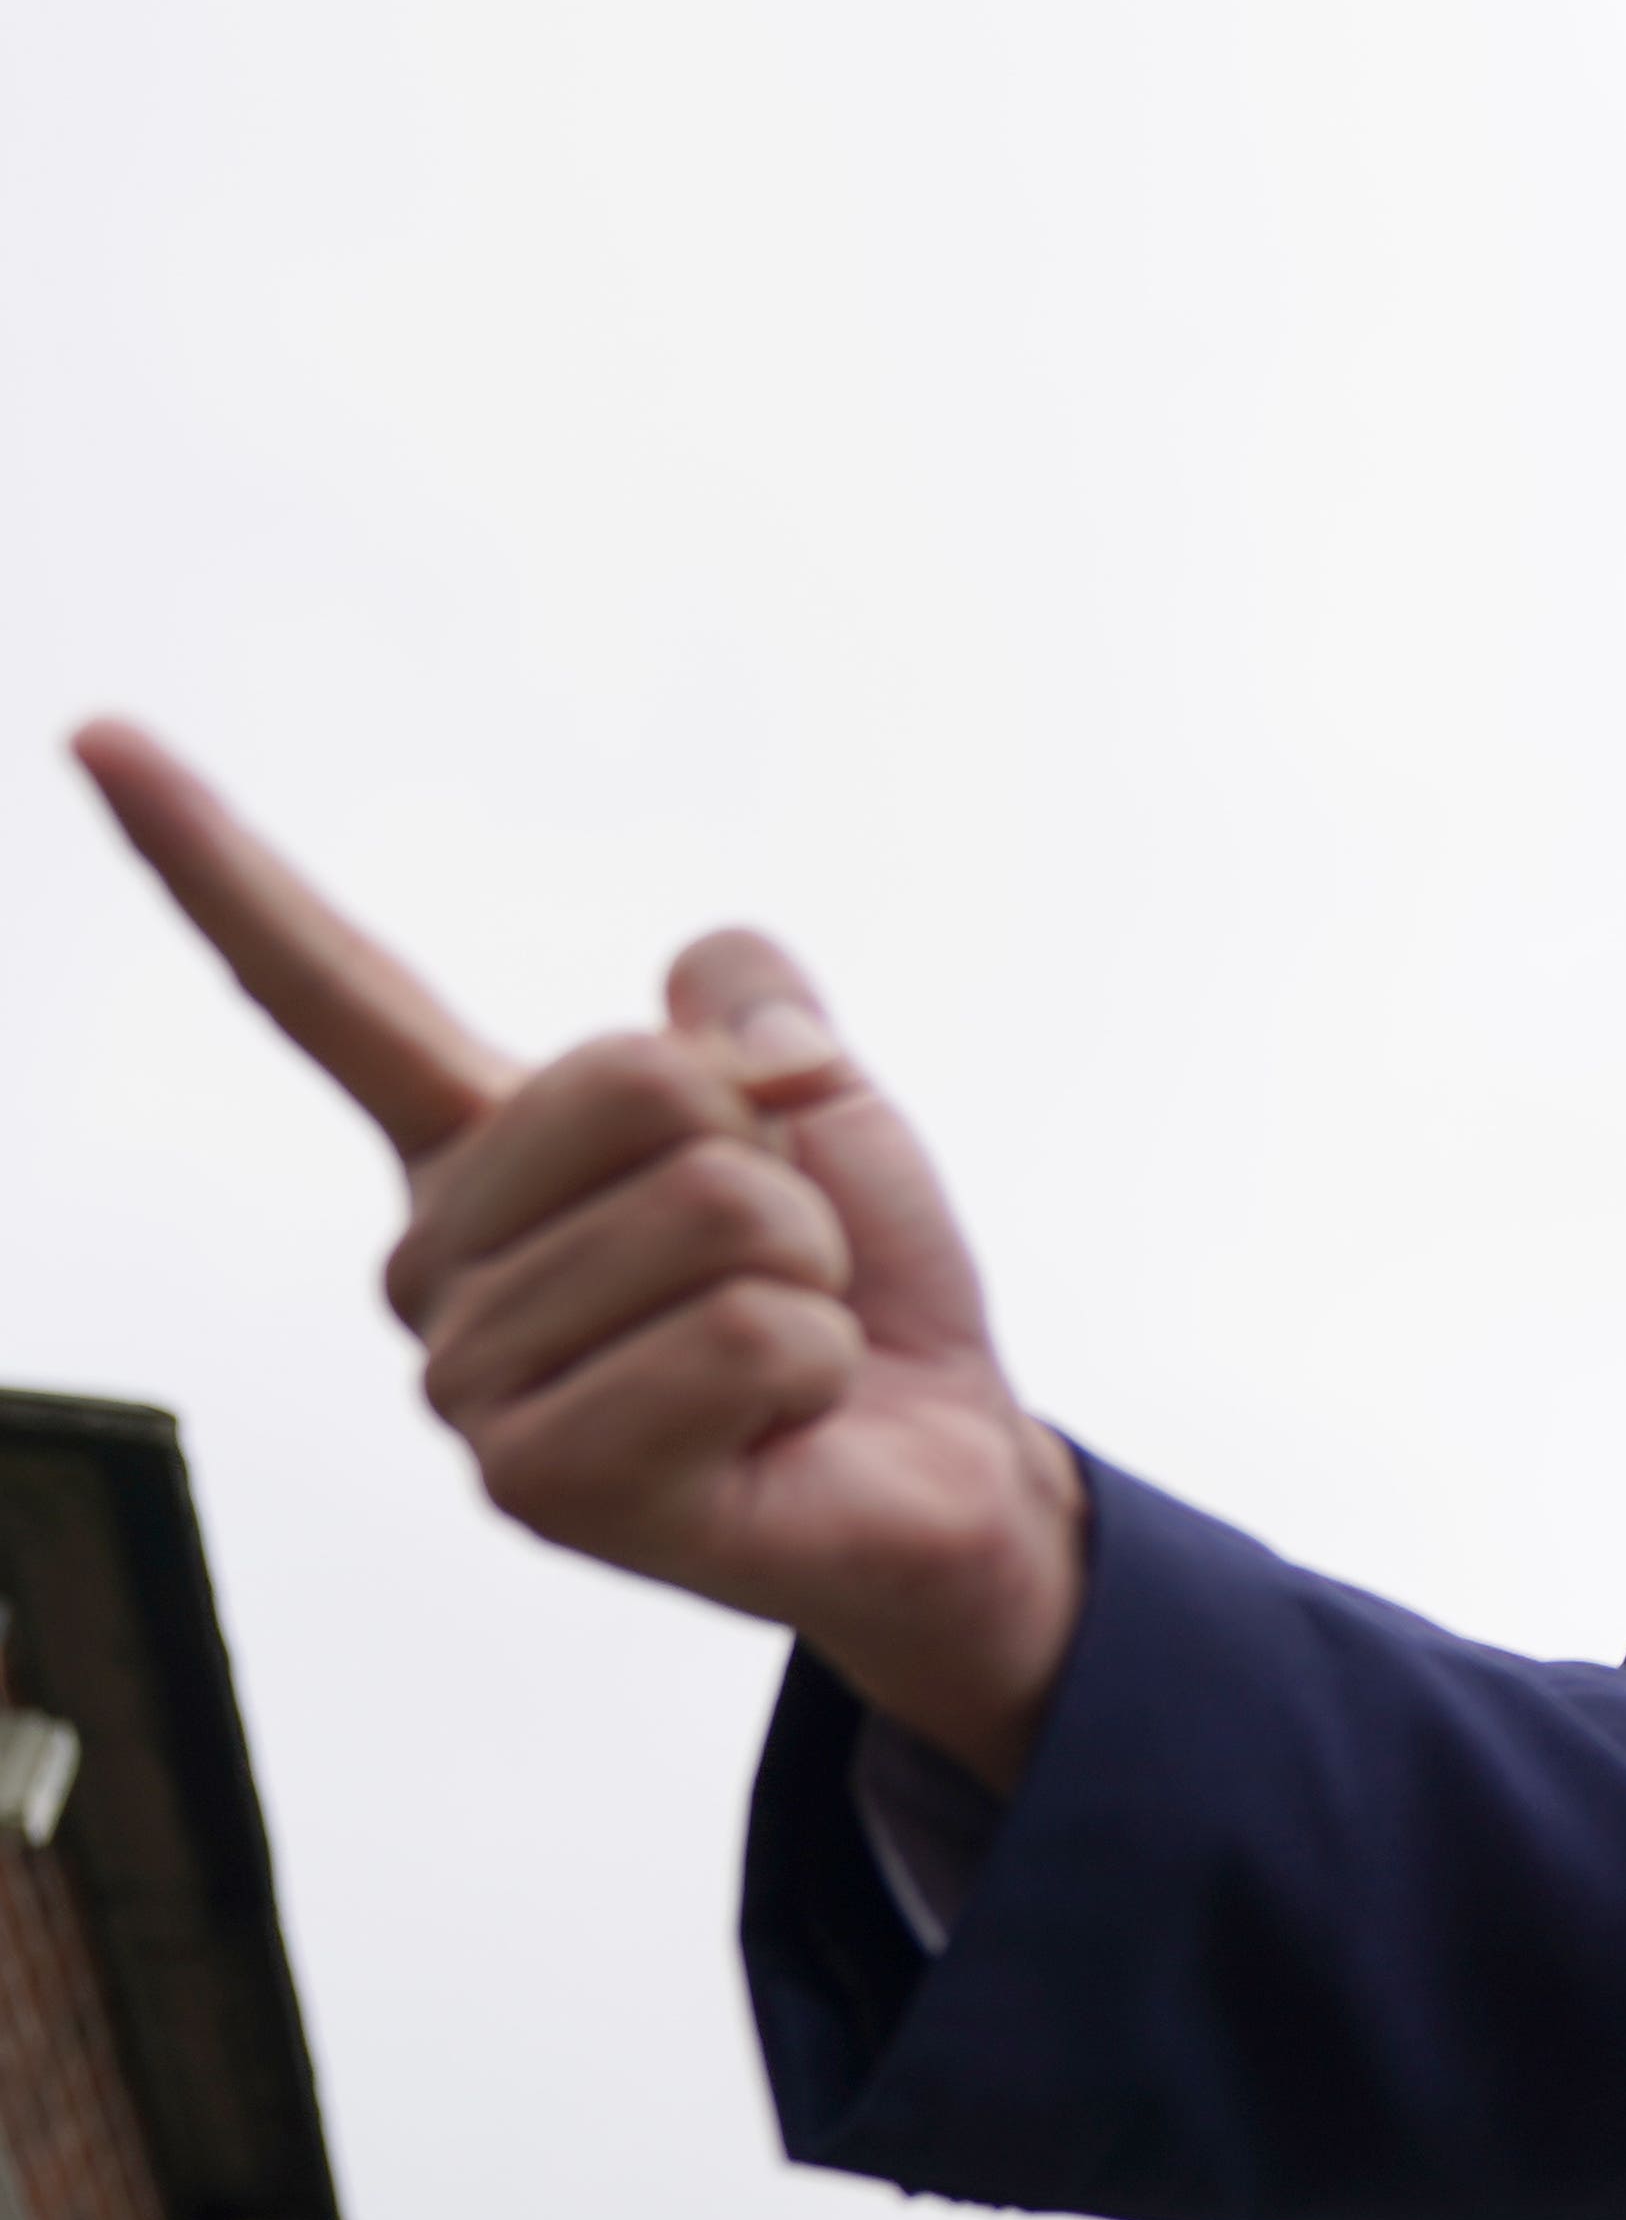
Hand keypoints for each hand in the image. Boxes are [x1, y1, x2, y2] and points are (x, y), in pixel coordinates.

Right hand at [68, 722, 1087, 1788]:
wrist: (935, 1466)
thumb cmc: (856, 1282)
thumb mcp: (820, 1088)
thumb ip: (752, 1002)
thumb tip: (744, 1050)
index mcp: (473, 1147)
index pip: (326, 988)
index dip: (214, 860)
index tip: (95, 733)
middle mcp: (430, 1263)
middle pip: (639, 1083)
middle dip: (774, 1157)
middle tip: (785, 1261)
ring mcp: (464, 1386)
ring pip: (714, 1214)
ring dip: (812, 1272)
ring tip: (786, 1346)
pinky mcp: (532, 1486)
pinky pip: (747, 1340)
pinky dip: (818, 1363)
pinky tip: (778, 1426)